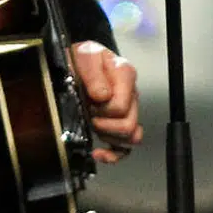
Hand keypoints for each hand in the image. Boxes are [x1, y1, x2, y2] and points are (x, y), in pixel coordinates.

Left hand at [71, 41, 141, 163]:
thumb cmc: (85, 57)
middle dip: (104, 126)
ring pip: (130, 138)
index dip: (102, 111)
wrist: (81, 60)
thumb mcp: (86, 56)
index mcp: (125, 76)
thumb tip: (102, 96)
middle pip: (128, 125)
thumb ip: (94, 74)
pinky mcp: (119, 123)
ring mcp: (128, 110)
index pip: (120, 107)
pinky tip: (99, 154)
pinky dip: (113, 155)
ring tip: (93, 124)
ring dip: (107, 137)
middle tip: (90, 115)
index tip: (89, 103)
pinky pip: (125, 148)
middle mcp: (131, 94)